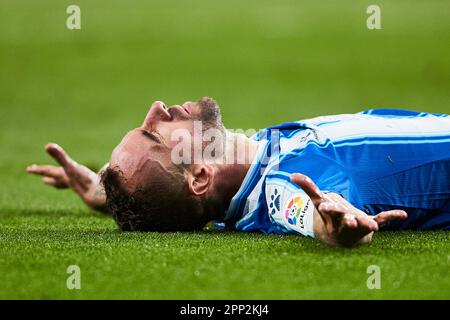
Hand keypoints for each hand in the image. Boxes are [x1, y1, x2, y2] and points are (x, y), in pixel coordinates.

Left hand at [27, 143, 107, 212]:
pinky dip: (83, 183)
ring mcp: (82, 186)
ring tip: (64, 183)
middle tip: (44, 180)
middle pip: (59, 180)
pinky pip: (85, 185)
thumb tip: (47, 145)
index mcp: (65, 176)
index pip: (50, 171)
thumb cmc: (85, 182)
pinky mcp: (92, 187)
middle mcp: (71, 181)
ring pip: (71, 184)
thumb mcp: (71, 167)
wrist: (99, 197)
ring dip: (65, 183)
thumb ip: (60, 156)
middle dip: (52, 179)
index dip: (39, 169)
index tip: (28, 169)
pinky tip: (87, 183)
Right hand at [290, 173, 406, 246]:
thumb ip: (308, 187)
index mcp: (331, 216)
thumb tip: (292, 174)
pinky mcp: (369, 225)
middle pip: (344, 221)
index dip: (328, 209)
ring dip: (367, 223)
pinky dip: (391, 217)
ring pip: (362, 224)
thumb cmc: (329, 216)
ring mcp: (358, 225)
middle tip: (351, 220)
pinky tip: (403, 214)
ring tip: (373, 225)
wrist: (341, 238)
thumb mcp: (319, 201)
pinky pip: (381, 220)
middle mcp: (343, 223)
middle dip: (347, 220)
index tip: (325, 207)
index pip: (328, 212)